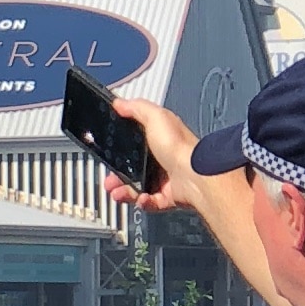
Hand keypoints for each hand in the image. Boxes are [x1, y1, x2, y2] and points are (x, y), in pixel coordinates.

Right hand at [108, 94, 200, 211]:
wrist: (195, 176)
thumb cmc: (179, 147)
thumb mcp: (155, 117)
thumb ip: (136, 108)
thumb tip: (120, 103)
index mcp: (161, 138)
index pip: (136, 142)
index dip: (120, 149)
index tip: (109, 153)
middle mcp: (165, 158)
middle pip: (133, 168)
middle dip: (117, 176)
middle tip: (110, 179)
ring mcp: (167, 178)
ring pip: (138, 187)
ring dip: (125, 191)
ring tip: (117, 192)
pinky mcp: (169, 196)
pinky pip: (150, 202)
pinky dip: (143, 202)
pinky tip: (140, 198)